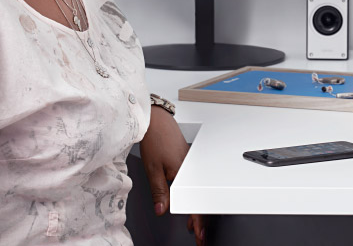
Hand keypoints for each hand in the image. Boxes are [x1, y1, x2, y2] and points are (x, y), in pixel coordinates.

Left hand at [139, 105, 206, 244]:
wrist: (157, 119)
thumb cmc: (155, 139)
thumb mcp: (152, 169)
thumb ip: (159, 191)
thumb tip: (162, 209)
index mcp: (184, 172)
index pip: (193, 203)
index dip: (197, 221)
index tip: (199, 235)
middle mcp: (190, 169)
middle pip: (199, 200)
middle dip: (200, 220)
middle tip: (199, 236)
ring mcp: (190, 165)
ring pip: (196, 192)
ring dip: (195, 209)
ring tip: (194, 226)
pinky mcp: (186, 161)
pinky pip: (193, 183)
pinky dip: (192, 196)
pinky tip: (186, 204)